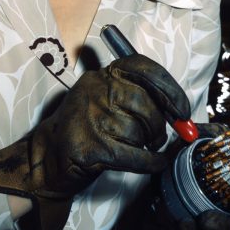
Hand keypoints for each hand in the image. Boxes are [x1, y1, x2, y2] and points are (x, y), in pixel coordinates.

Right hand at [0, 53, 190, 229]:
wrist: (47, 159)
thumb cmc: (88, 130)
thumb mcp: (107, 102)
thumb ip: (141, 100)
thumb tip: (181, 114)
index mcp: (102, 75)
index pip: (142, 67)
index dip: (168, 87)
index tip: (182, 109)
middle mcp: (94, 89)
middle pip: (145, 102)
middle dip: (159, 125)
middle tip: (158, 137)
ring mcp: (90, 117)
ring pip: (140, 130)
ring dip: (148, 144)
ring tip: (140, 148)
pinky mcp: (91, 146)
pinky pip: (136, 155)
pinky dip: (151, 162)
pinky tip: (154, 163)